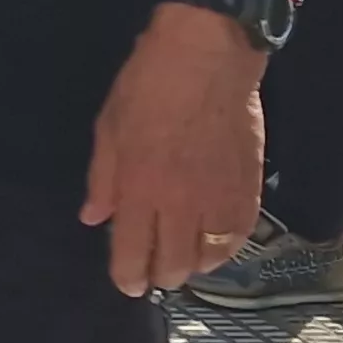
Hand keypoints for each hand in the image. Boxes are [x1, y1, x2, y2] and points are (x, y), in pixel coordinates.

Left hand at [82, 3, 269, 294]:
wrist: (208, 57)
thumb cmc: (148, 85)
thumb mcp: (108, 128)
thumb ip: (102, 180)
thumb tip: (93, 217)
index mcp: (140, 188)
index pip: (132, 251)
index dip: (128, 276)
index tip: (128, 285)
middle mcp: (181, 202)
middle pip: (174, 263)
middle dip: (160, 277)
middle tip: (154, 276)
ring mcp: (218, 197)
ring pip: (209, 256)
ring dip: (193, 267)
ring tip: (182, 264)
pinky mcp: (248, 187)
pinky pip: (239, 235)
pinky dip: (226, 249)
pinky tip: (214, 247)